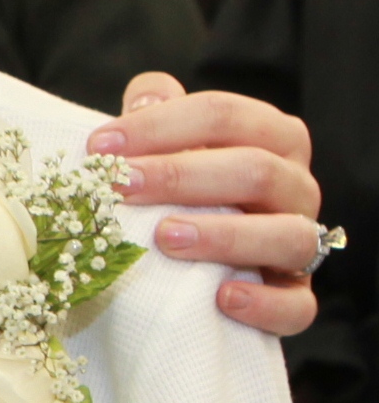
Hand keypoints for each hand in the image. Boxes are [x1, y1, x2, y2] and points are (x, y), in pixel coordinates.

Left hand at [91, 77, 320, 335]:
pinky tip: (222, 298)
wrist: (206, 267)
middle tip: (121, 187)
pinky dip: (265, 304)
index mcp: (271, 137)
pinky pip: (298, 306)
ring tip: (166, 238)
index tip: (100, 147)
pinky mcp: (296, 299)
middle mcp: (296, 187)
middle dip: (181, 176)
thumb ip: (160, 116)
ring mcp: (302, 244)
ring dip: (225, 236)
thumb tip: (146, 95)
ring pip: (289, 235)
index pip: (224, 115)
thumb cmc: (186, 192)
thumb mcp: (171, 147)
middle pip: (255, 169)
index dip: (160, 125)